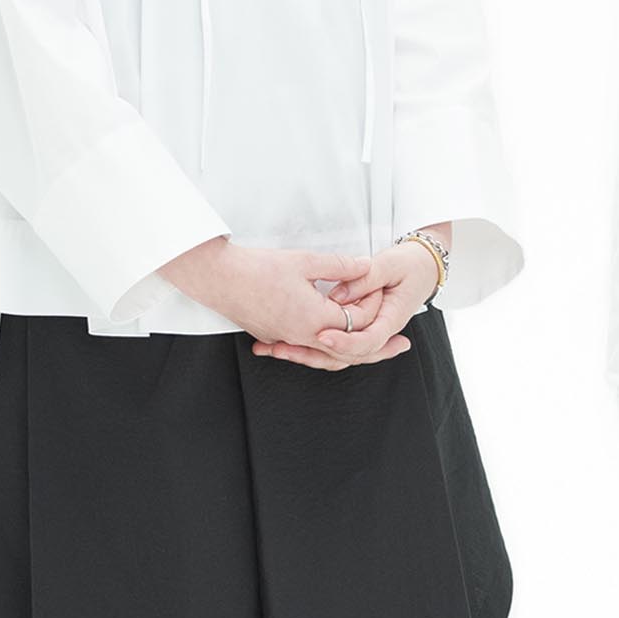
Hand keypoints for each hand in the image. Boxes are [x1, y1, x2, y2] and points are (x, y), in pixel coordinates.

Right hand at [237, 243, 428, 371]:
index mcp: (315, 319)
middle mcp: (303, 336)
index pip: (358, 322)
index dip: (372, 307)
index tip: (382, 293)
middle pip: (349, 351)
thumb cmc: (257, 268)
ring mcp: (287, 339)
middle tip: (401, 347)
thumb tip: (367, 265)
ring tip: (374, 351)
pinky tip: (332, 346)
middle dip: (377, 350)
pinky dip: (325, 352)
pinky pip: (307, 351)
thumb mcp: (305, 261)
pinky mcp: (274, 336)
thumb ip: (340, 266)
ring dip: (351, 353)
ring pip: (327, 356)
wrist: (217, 279)